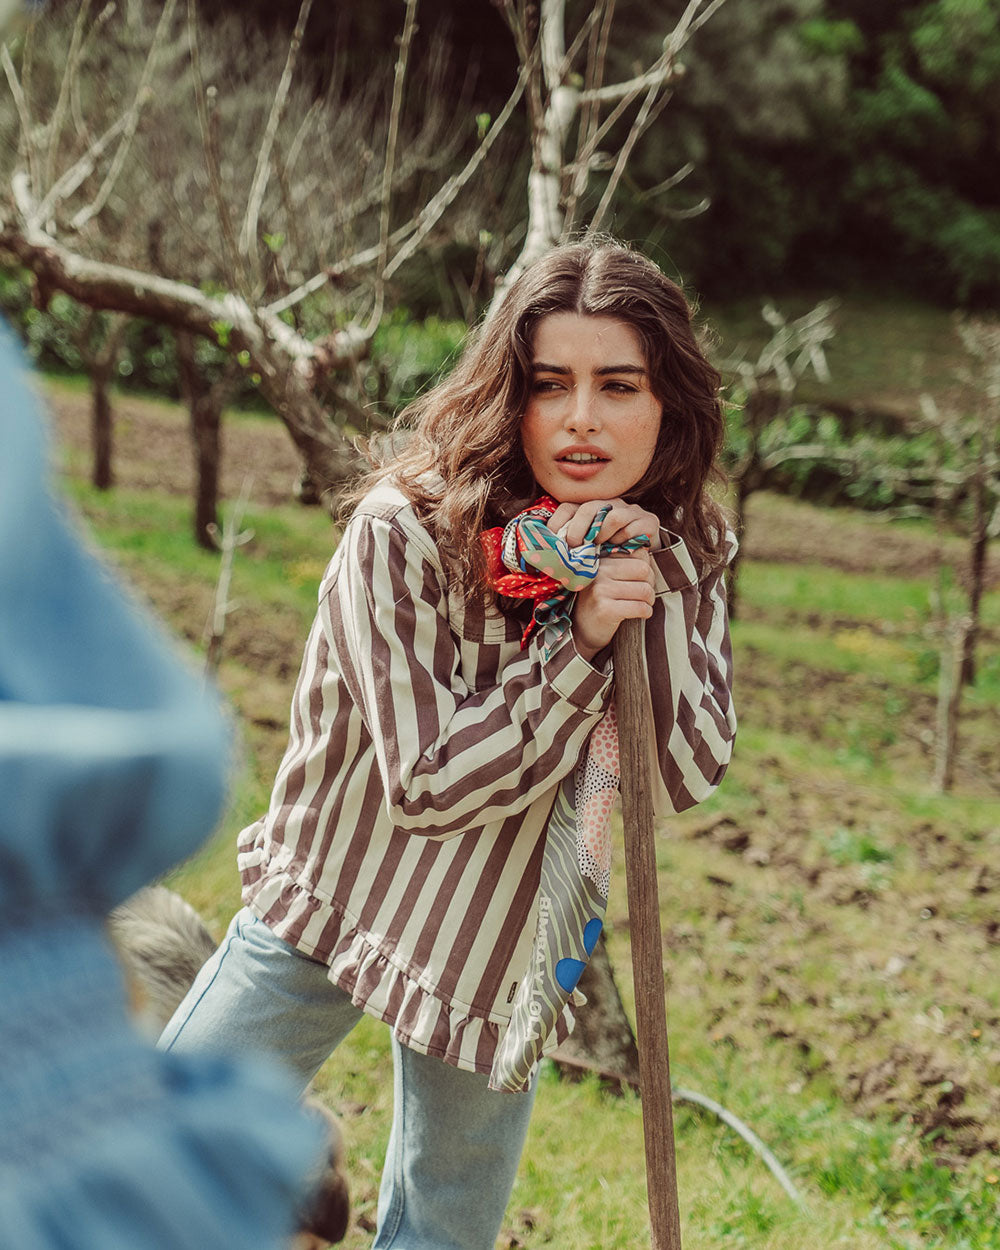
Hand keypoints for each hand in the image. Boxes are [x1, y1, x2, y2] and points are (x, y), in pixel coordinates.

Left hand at [546, 498, 661, 550]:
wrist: (642, 558)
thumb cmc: (609, 554)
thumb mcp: (587, 549)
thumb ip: (572, 547)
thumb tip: (548, 553)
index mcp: (592, 508)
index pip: (569, 507)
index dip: (558, 522)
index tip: (552, 539)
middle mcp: (611, 504)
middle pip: (590, 507)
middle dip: (579, 528)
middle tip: (574, 545)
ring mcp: (631, 511)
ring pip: (614, 516)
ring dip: (602, 534)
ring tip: (598, 547)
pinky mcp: (648, 521)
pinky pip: (633, 527)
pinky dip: (623, 539)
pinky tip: (618, 548)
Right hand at [571, 551, 654, 661]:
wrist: (580, 631)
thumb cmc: (599, 603)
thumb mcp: (608, 578)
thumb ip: (625, 563)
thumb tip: (647, 546)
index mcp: (601, 561)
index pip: (638, 554)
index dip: (647, 569)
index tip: (641, 581)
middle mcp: (599, 572)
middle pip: (644, 570)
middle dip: (650, 584)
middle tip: (645, 595)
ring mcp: (600, 590)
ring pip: (644, 590)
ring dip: (650, 600)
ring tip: (643, 604)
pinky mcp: (605, 609)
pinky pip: (639, 607)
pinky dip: (646, 612)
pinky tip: (641, 614)